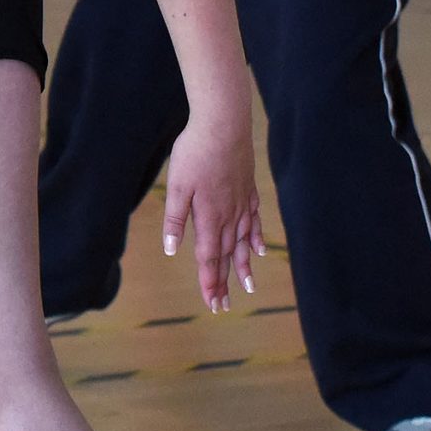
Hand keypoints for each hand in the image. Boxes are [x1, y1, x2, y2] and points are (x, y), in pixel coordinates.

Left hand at [161, 103, 265, 312]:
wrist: (223, 125)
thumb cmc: (195, 153)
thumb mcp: (177, 186)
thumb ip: (175, 220)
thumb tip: (172, 250)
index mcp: (210, 217)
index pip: (209, 258)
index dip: (210, 282)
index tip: (212, 304)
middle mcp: (229, 215)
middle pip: (226, 256)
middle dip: (223, 282)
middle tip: (223, 306)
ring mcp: (242, 203)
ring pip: (242, 243)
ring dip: (242, 267)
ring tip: (248, 287)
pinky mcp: (248, 190)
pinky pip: (253, 222)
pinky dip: (255, 239)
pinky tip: (257, 250)